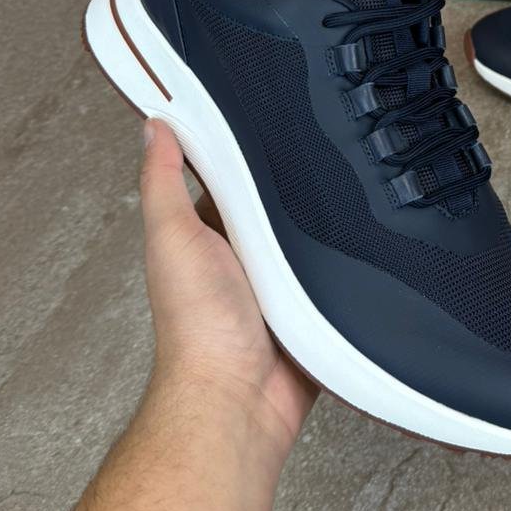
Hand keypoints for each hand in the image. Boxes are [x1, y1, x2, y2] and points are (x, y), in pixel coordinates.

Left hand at [138, 120, 316, 451]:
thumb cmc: (196, 330)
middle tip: (316, 149)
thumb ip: (162, 183)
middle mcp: (242, 257)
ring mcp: (280, 282)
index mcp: (205, 236)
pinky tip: (356, 242)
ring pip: (310, 233)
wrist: (239, 399)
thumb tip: (153, 128)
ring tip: (341, 192)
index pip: (227, 176)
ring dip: (324, 222)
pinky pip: (337, 272)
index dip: (242, 147)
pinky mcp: (314, 306)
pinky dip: (346, 261)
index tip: (261, 111)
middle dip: (293, 183)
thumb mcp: (171, 238)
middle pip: (275, 201)